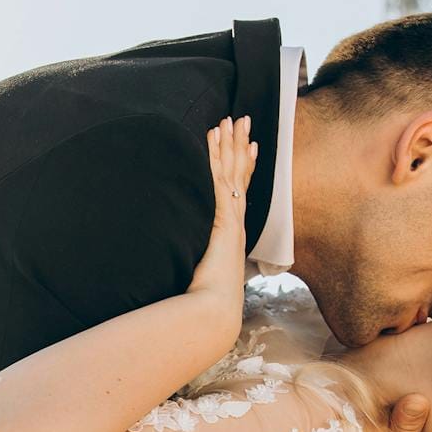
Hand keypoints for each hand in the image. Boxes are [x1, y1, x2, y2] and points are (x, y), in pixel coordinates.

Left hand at [186, 115, 255, 338]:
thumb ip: (199, 262)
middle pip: (240, 175)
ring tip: (230, 119)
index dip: (244, 166)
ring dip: (230, 144)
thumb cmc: (207, 303)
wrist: (214, 313)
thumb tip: (183, 258)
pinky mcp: (223, 219)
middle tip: (242, 119)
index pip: (240, 191)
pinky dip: (217, 157)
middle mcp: (235, 222)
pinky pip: (220, 180)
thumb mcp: (203, 275)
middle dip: (241, 145)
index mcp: (232, 233)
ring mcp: (231, 219)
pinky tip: (214, 137)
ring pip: (233, 172)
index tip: (248, 144)